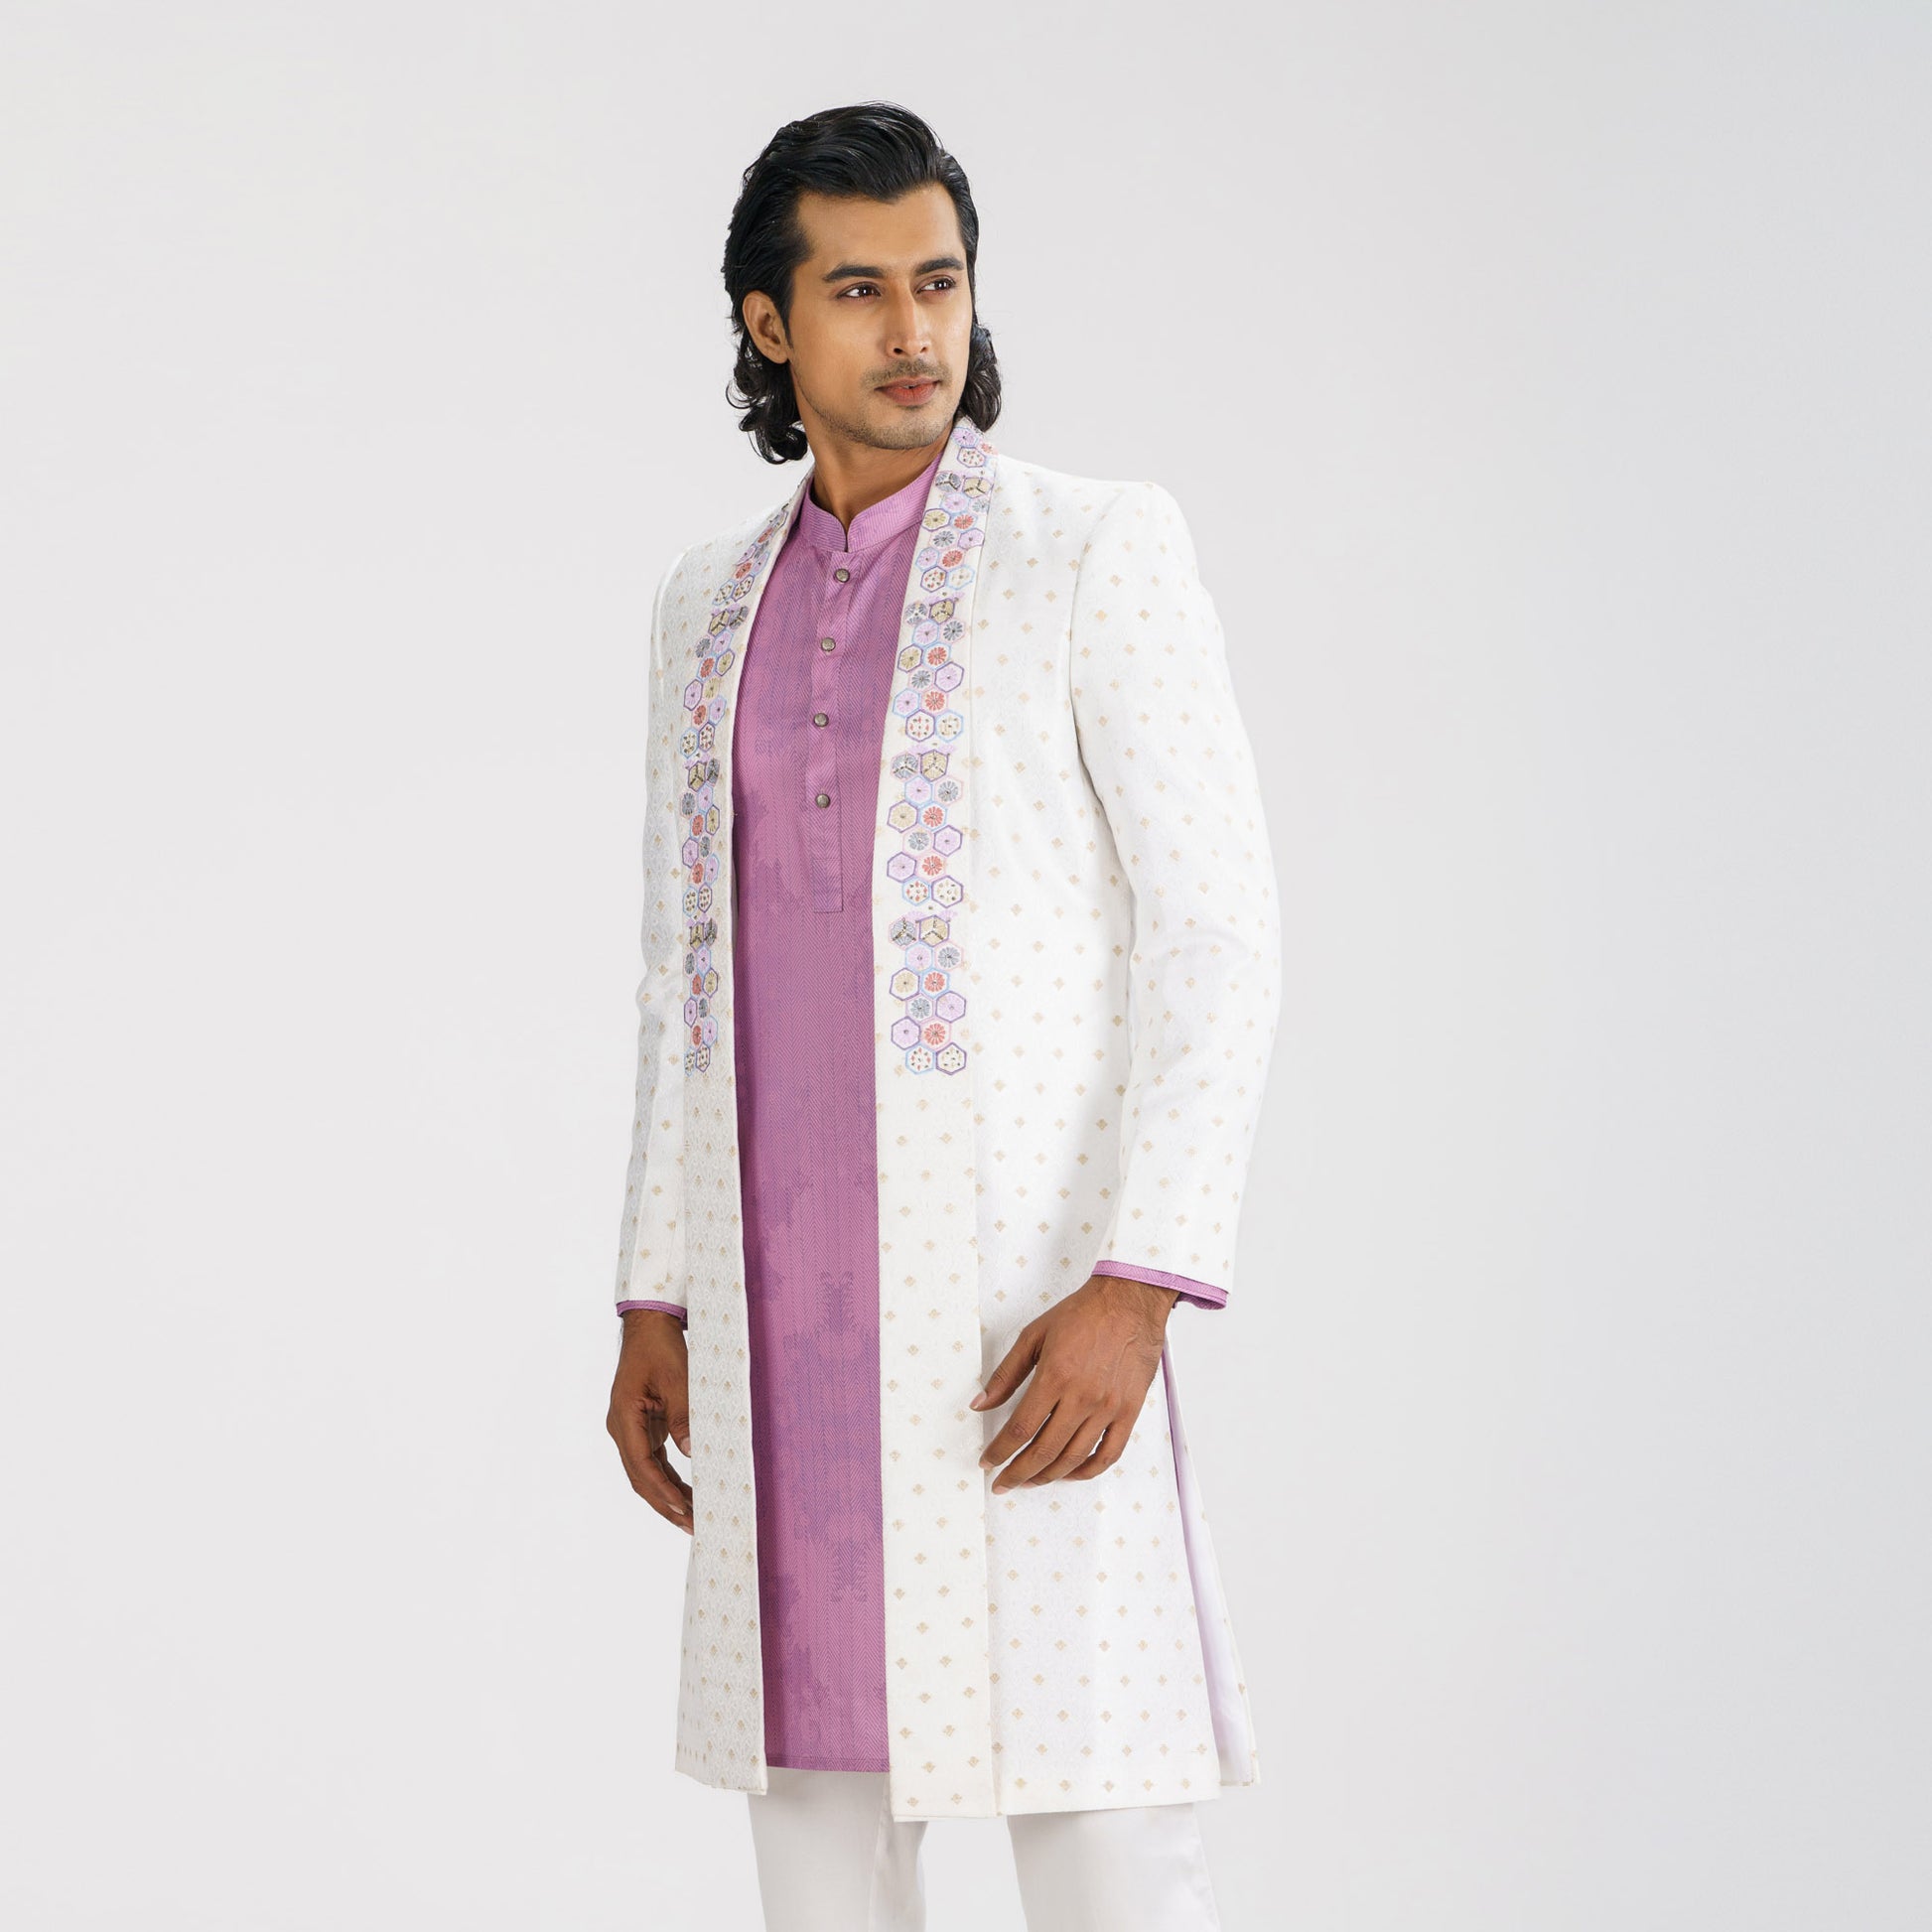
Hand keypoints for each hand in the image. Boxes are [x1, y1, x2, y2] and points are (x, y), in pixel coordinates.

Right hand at [606, 1310, 693, 1532]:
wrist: (649, 1326)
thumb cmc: (660, 1347)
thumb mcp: (677, 1378)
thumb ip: (683, 1415)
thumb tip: (692, 1452)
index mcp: (624, 1417)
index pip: (641, 1464)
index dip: (661, 1489)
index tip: (682, 1508)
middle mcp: (622, 1428)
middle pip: (640, 1477)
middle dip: (664, 1503)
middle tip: (691, 1526)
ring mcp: (630, 1429)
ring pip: (646, 1472)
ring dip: (667, 1495)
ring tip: (692, 1517)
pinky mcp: (642, 1426)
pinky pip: (653, 1460)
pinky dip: (668, 1478)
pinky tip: (685, 1493)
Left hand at [970, 1274, 1176, 1490]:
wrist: (1129, 1301)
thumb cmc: (1082, 1314)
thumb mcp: (1033, 1335)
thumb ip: (1005, 1374)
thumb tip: (980, 1404)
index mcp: (1054, 1376)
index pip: (1020, 1428)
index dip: (999, 1451)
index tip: (987, 1462)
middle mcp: (1082, 1397)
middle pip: (1044, 1450)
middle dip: (1018, 1473)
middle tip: (1003, 1483)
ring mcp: (1108, 1407)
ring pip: (1074, 1457)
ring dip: (1048, 1476)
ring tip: (1030, 1480)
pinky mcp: (1129, 1410)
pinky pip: (1109, 1453)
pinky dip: (1088, 1471)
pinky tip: (1071, 1473)